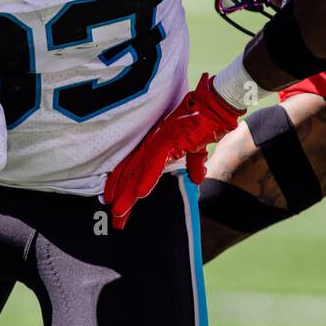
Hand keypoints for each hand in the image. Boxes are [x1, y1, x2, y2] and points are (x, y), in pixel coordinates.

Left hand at [104, 73, 243, 229]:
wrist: (212, 106)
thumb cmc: (203, 124)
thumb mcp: (196, 151)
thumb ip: (194, 165)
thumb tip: (196, 180)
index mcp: (154, 147)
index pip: (133, 170)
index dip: (122, 187)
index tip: (114, 204)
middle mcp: (151, 146)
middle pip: (130, 175)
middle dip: (121, 198)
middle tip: (115, 219)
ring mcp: (158, 143)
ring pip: (138, 172)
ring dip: (128, 194)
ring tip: (119, 212)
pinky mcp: (169, 141)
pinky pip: (155, 164)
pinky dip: (148, 179)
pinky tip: (140, 193)